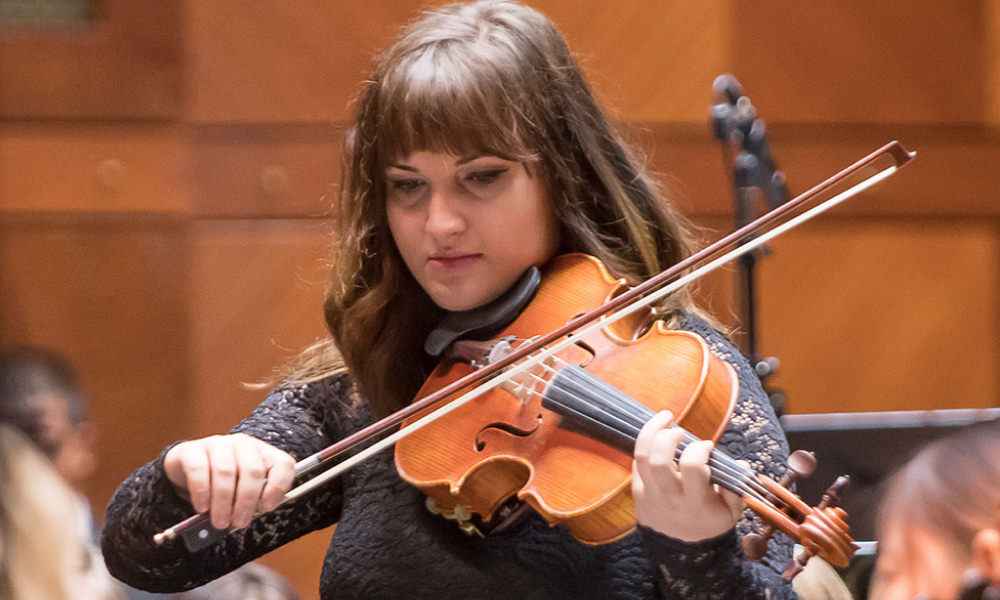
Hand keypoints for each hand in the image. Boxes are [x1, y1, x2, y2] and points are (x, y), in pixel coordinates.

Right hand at [164, 433, 295, 530]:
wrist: (186, 469)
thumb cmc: (221, 484)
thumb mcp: (241, 492)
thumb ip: (250, 503)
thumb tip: (243, 521)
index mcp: (262, 454)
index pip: (283, 464)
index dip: (278, 487)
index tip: (267, 508)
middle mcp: (242, 445)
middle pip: (253, 470)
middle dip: (246, 501)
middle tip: (239, 523)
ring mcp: (217, 444)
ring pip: (225, 471)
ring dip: (224, 501)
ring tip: (220, 521)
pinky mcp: (191, 450)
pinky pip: (199, 469)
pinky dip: (202, 492)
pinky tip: (202, 507)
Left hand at [632, 410, 744, 540]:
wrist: (680, 548)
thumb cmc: (709, 522)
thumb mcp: (730, 513)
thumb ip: (736, 489)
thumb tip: (742, 465)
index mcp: (694, 502)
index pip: (692, 467)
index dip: (699, 449)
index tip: (707, 446)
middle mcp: (669, 497)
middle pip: (659, 460)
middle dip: (668, 437)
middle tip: (679, 430)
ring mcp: (649, 494)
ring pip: (641, 457)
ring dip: (651, 431)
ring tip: (664, 418)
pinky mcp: (636, 491)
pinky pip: (636, 462)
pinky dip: (645, 444)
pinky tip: (657, 437)